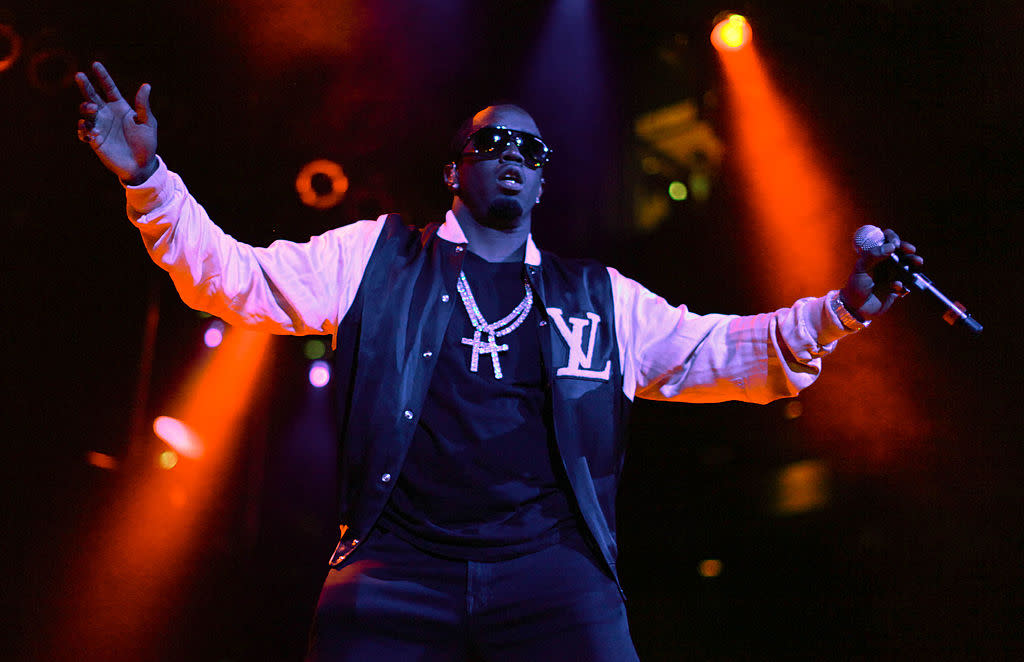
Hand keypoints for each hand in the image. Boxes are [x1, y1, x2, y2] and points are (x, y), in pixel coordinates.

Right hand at [76, 62, 157, 184]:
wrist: (141, 165)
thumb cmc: (146, 143)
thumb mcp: (148, 123)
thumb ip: (143, 106)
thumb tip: (146, 85)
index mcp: (120, 107)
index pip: (108, 88)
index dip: (102, 76)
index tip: (95, 64)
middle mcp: (107, 114)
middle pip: (92, 96)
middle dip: (85, 85)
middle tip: (80, 76)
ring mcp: (99, 126)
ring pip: (85, 112)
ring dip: (86, 108)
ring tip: (92, 109)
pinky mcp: (94, 140)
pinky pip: (83, 132)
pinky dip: (84, 130)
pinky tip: (91, 132)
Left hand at [839, 228, 923, 320]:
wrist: (857, 308)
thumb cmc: (856, 286)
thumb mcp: (861, 268)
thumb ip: (872, 255)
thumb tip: (891, 246)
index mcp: (875, 255)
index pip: (886, 240)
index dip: (892, 238)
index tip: (894, 244)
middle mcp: (885, 262)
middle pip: (901, 250)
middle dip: (907, 248)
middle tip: (911, 250)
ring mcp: (893, 274)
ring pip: (908, 264)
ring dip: (913, 262)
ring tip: (917, 263)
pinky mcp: (898, 287)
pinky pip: (906, 282)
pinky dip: (902, 283)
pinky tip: (894, 287)